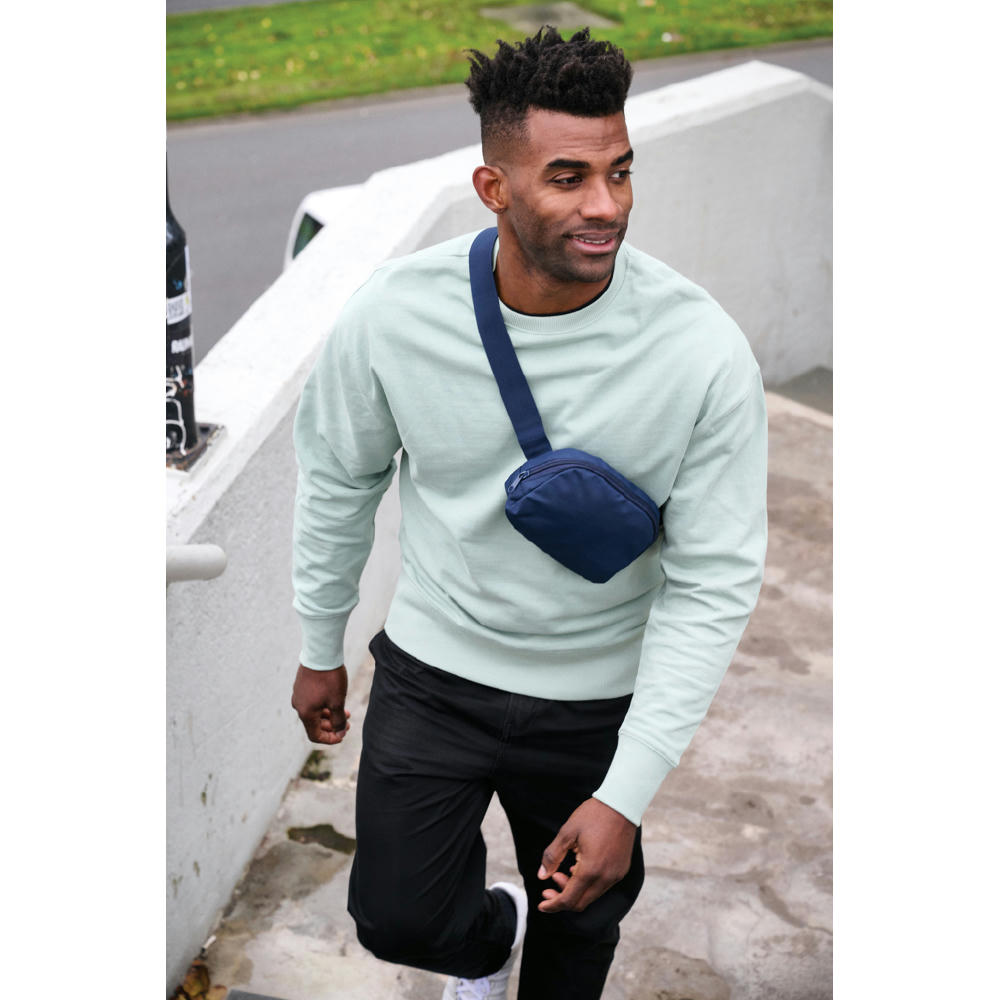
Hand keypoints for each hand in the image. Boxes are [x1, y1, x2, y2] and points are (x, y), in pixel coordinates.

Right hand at [291, 664, 350, 744]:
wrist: (321, 652)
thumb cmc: (329, 678)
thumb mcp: (337, 702)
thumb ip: (338, 720)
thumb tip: (340, 732)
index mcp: (305, 713)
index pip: (315, 736)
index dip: (330, 739)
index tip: (343, 734)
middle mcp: (299, 706)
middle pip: (315, 724)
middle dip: (332, 726)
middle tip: (348, 723)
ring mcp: (299, 694)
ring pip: (314, 712)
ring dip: (330, 715)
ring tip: (345, 712)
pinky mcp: (301, 685)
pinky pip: (312, 701)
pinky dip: (324, 705)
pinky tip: (336, 700)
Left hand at [536, 797, 636, 913]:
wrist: (621, 805)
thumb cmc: (593, 815)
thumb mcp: (567, 832)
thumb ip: (552, 856)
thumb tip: (542, 875)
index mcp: (591, 869)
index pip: (569, 899)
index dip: (553, 905)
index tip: (541, 904)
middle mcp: (606, 877)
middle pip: (581, 903)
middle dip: (562, 899)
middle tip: (549, 886)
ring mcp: (615, 875)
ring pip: (591, 896)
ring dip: (575, 891)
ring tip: (562, 872)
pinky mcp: (621, 870)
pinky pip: (601, 886)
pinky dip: (587, 884)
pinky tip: (577, 869)